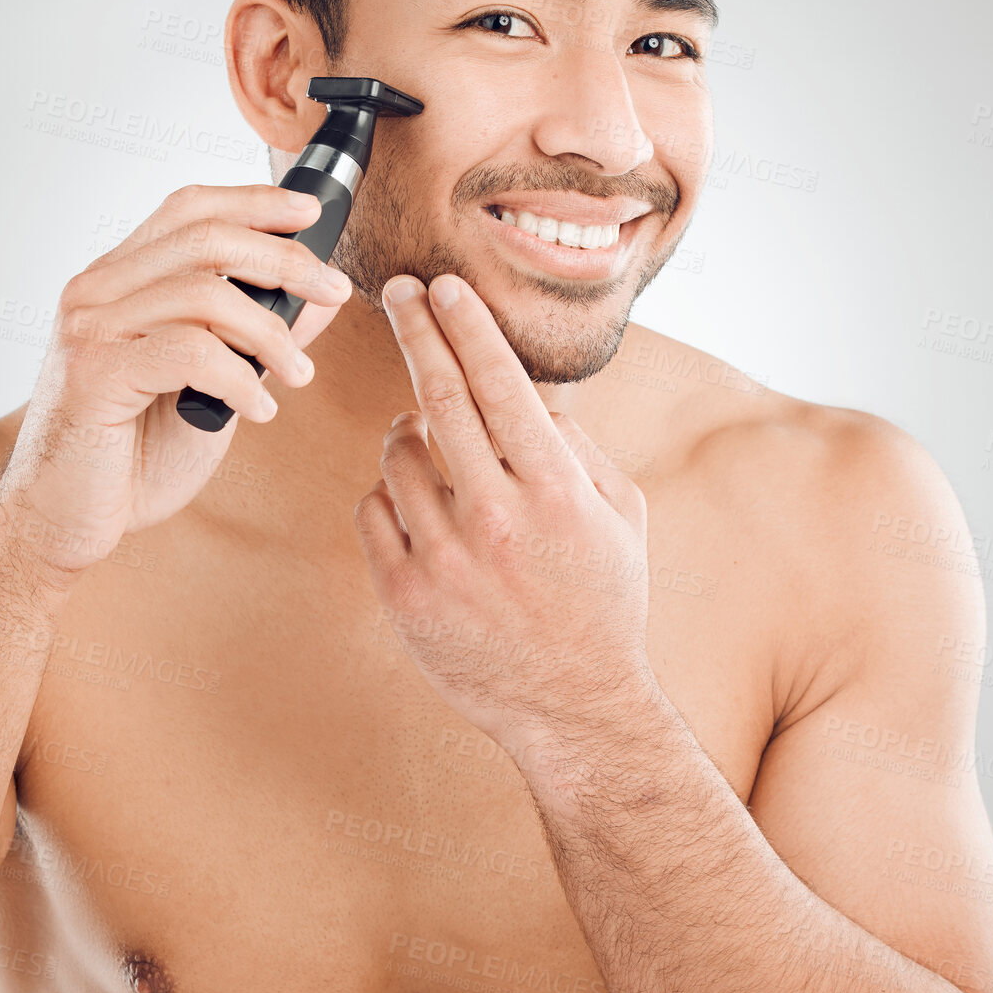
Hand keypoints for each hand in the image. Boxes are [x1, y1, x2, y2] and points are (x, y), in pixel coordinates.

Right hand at [0, 184, 352, 575]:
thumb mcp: (212, 385)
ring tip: (298, 374)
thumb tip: (319, 298)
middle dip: (284, 259)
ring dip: (272, 331)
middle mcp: (96, 292)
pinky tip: (259, 409)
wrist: (60, 522)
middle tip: (335, 290)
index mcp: (118, 281)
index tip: (311, 212)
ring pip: (205, 293)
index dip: (255, 202)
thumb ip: (254, 337)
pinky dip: (241, 378)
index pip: (189, 208)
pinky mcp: (94, 374)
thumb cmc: (130, 456)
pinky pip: (190, 352)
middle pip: (205, 238)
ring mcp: (90, 329)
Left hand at [353, 272, 656, 770]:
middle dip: (415, 332)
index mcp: (555, 489)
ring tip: (427, 440)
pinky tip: (416, 504)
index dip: (464, 325)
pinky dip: (387, 493)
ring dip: (405, 430)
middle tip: (398, 292)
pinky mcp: (404, 595)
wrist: (574, 706)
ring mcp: (444, 559)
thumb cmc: (603, 599)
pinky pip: (371, 510)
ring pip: (395, 453)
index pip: (498, 382)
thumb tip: (525, 392)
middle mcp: (496, 517)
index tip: (441, 286)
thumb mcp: (620, 512)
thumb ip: (576, 443)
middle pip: (437, 397)